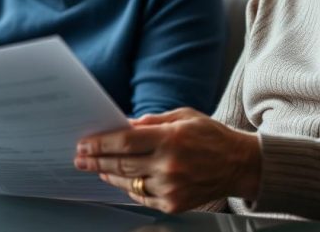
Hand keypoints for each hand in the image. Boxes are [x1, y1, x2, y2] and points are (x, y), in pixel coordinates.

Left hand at [73, 107, 260, 213]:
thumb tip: (121, 124)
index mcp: (170, 139)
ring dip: (108, 175)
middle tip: (79, 158)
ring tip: (96, 168)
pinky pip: (142, 196)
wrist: (239, 165)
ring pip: (128, 183)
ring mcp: (171, 188)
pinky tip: (120, 180)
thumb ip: (151, 122)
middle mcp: (169, 166)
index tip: (83, 144)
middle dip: (96, 160)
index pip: (125, 141)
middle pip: (121, 164)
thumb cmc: (211, 136)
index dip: (100, 143)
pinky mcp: (174, 204)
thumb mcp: (182, 116)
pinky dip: (129, 188)